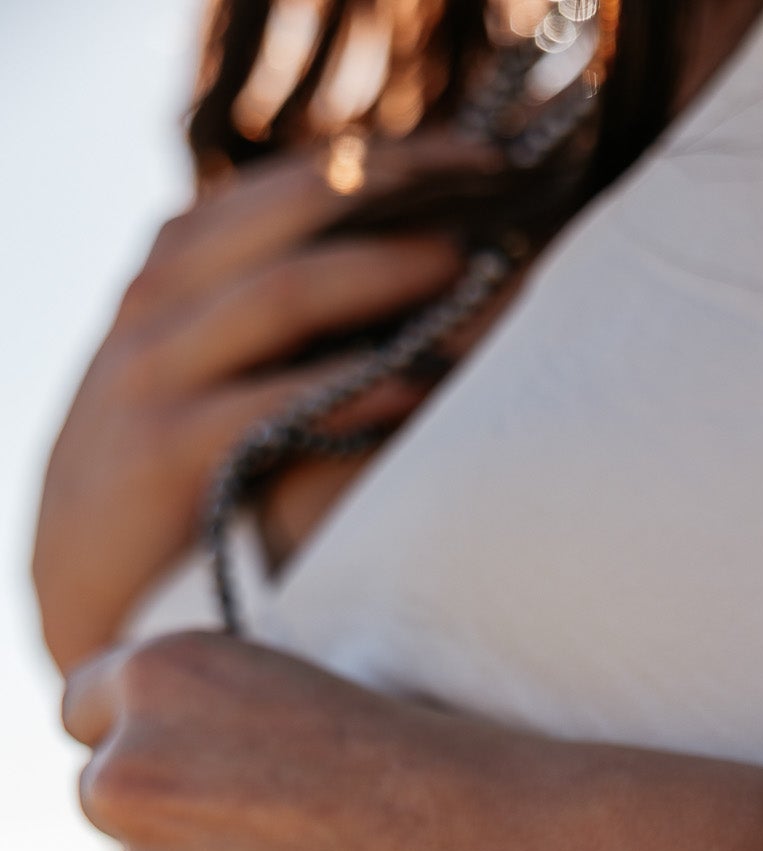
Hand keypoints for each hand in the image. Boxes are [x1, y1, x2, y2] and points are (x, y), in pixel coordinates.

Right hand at [33, 137, 493, 673]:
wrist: (83, 593)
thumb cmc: (169, 482)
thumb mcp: (200, 372)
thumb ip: (270, 316)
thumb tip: (414, 276)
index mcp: (173, 270)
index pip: (282, 185)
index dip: (381, 160)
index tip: (472, 155)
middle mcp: (157, 303)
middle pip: (287, 214)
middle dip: (394, 189)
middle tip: (489, 183)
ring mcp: (155, 374)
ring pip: (280, 295)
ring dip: (381, 275)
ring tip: (463, 268)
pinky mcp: (167, 454)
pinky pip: (271, 404)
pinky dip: (347, 390)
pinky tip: (413, 385)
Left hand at [61, 631, 579, 850]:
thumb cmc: (469, 785)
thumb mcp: (319, 704)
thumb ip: (221, 734)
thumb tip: (164, 796)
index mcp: (169, 674)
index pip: (89, 715)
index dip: (161, 753)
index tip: (226, 786)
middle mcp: (135, 775)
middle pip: (107, 816)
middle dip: (174, 839)